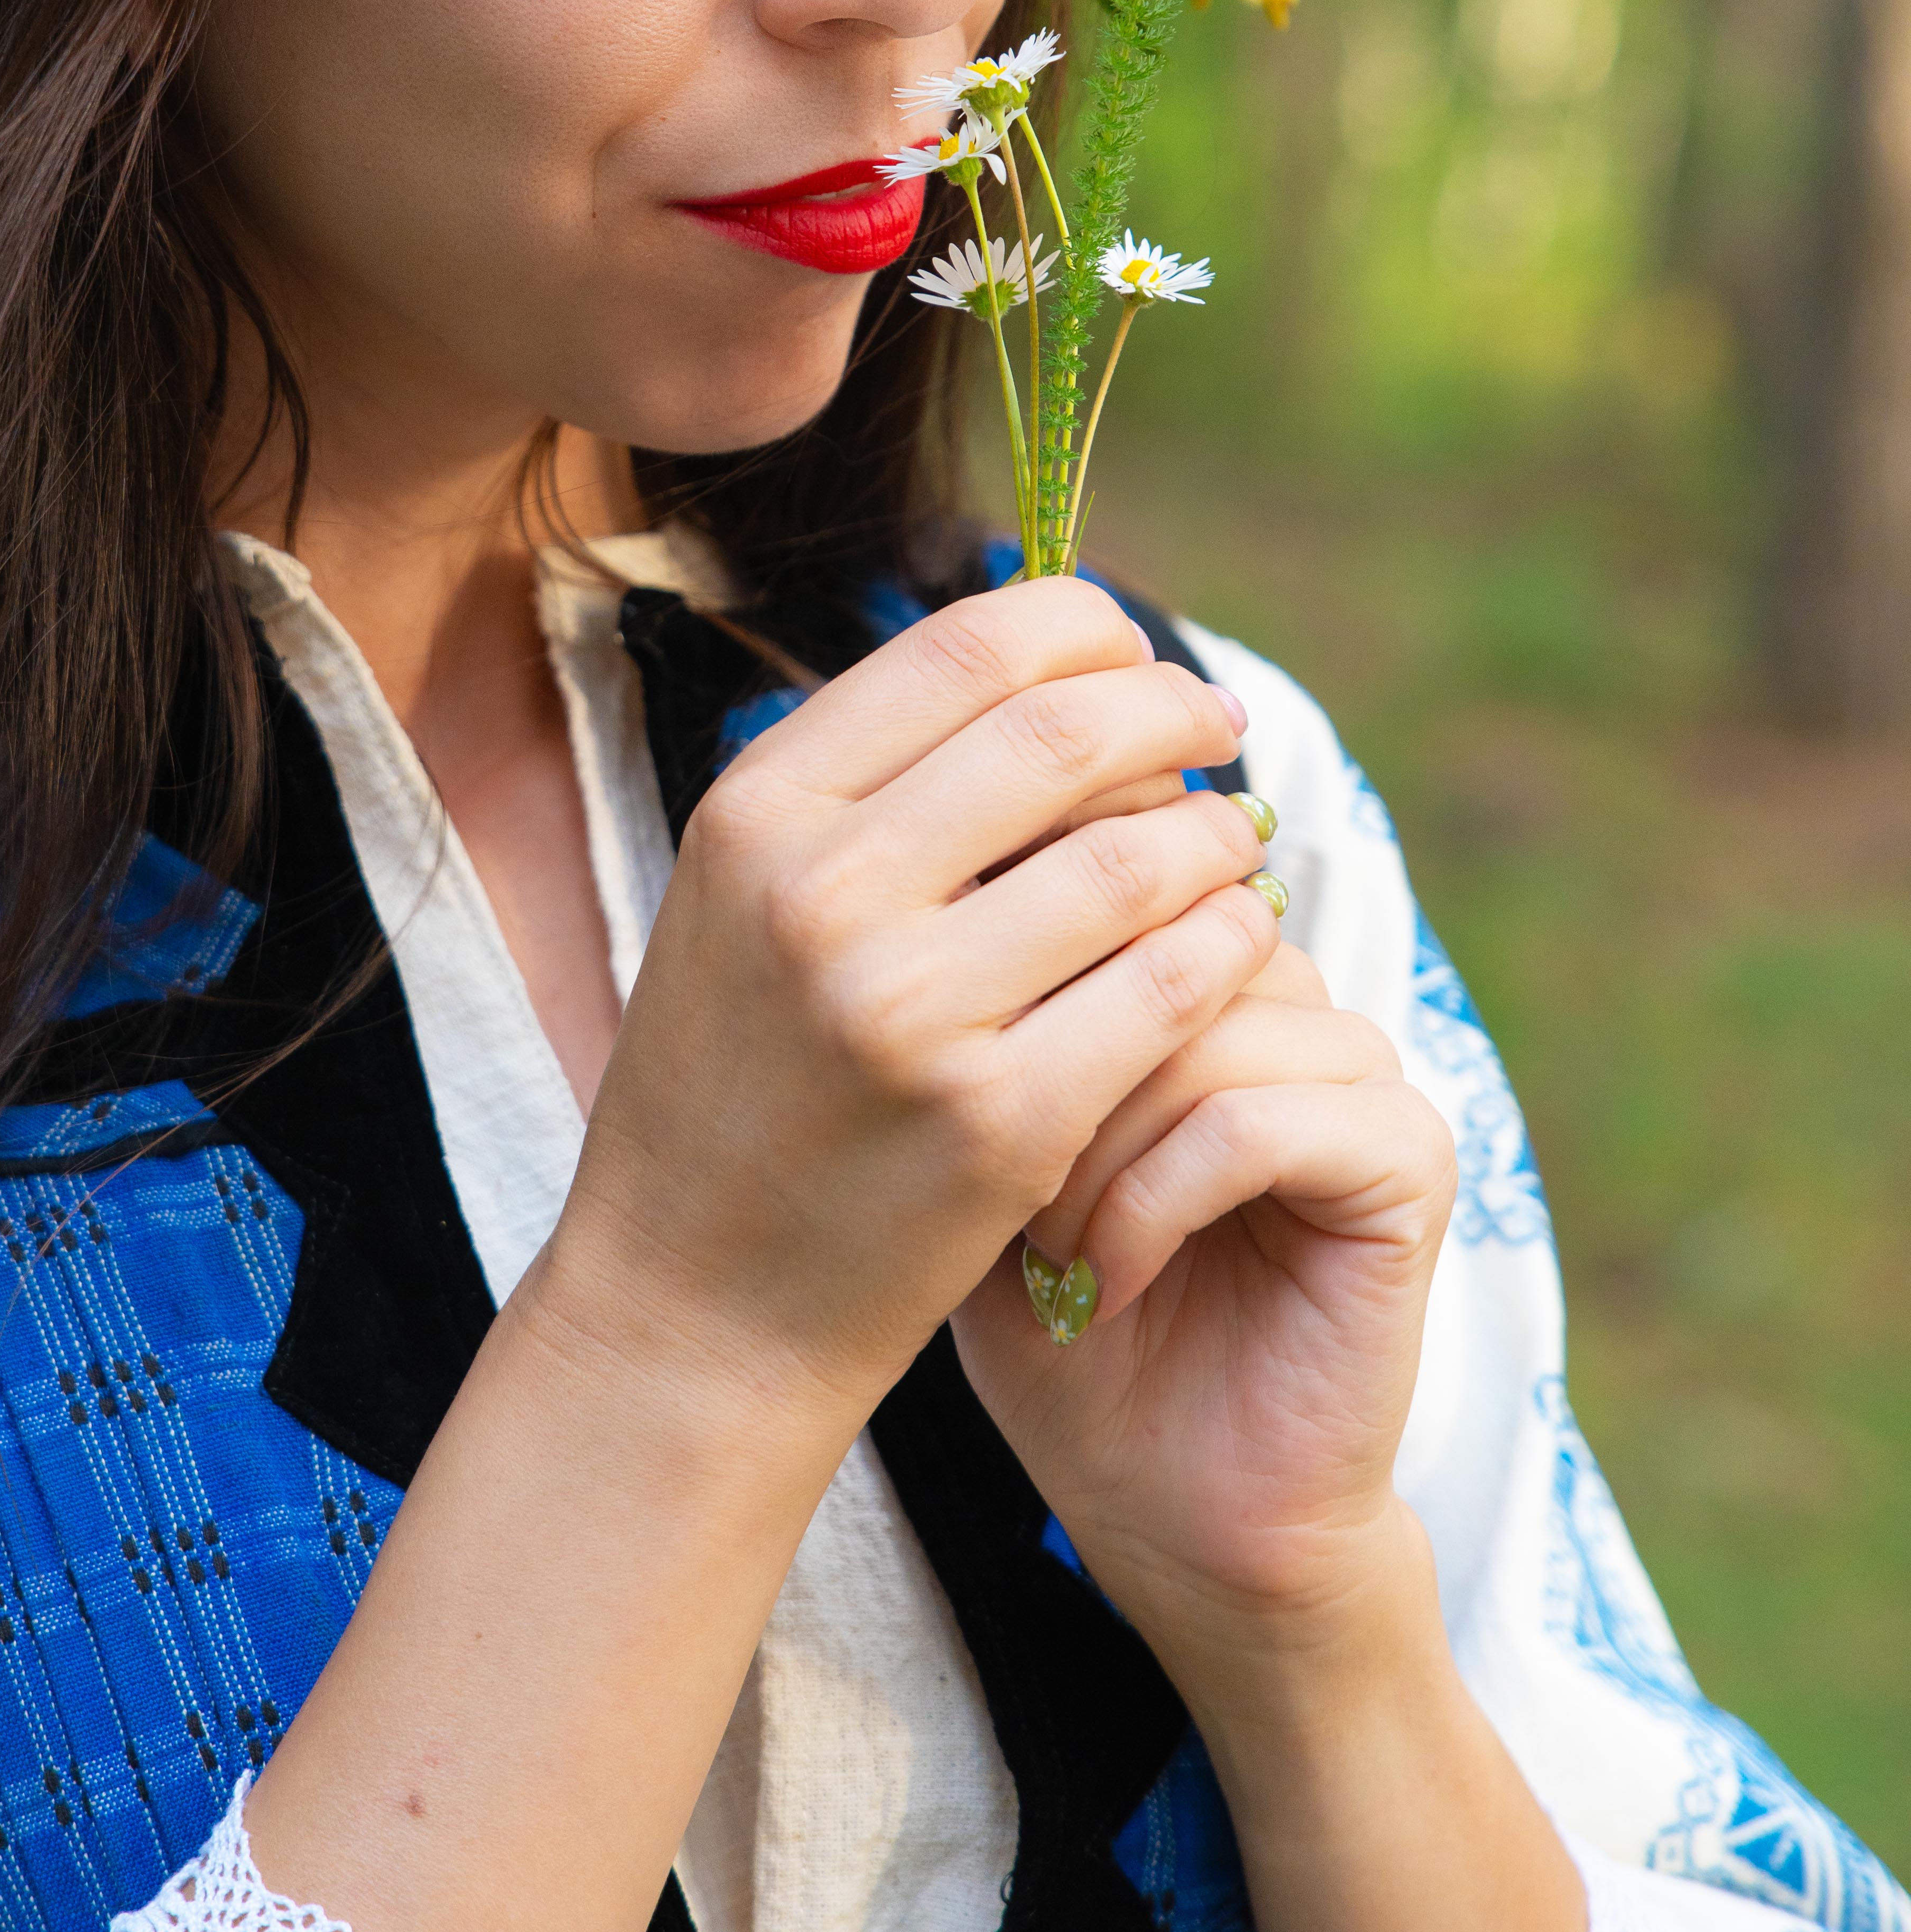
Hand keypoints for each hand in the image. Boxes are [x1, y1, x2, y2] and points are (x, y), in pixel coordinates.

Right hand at [539, 579, 1277, 1441]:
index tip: (1134, 650)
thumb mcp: (744, 902)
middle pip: (1062, 734)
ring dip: (1214, 831)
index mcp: (757, 815)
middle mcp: (822, 894)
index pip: (964, 651)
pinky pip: (1167, 987)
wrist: (693, 1303)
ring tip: (1231, 838)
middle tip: (1216, 725)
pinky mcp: (996, 1120)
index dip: (1081, 628)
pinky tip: (1237, 937)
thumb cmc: (739, 1087)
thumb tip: (1042, 668)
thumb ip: (867, 789)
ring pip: (1137, 857)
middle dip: (1170, 710)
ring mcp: (909, 1011)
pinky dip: (1228, 941)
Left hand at [951, 946, 1456, 1676]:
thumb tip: (939, 900)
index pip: (1111, 871)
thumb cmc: (1066, 1343)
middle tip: (994, 1197)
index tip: (939, 1081)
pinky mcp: (1407, 1161)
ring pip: (1200, 1025)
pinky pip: (1258, 1120)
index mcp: (1199, 979)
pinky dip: (1158, 1201)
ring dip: (1093, 1144)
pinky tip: (1107, 1281)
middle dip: (1046, 1062)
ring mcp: (1361, 1073)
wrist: (1173, 1515)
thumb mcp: (985, 1165)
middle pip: (1152, 938)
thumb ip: (986, 1031)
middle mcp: (1292, 1004)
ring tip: (1045, 1252)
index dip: (1015, 960)